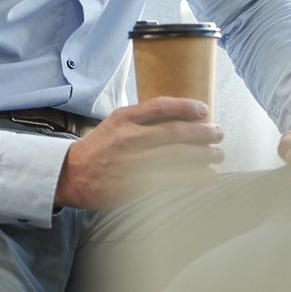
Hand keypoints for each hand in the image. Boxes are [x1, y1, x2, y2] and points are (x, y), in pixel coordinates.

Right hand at [54, 97, 223, 209]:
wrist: (71, 175)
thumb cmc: (99, 148)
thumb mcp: (115, 123)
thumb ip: (142, 119)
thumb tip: (180, 116)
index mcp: (124, 118)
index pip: (160, 106)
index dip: (186, 106)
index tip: (204, 110)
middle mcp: (129, 138)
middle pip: (174, 132)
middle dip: (202, 134)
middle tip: (219, 134)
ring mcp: (132, 162)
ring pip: (176, 156)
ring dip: (203, 156)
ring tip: (218, 156)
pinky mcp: (135, 185)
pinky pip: (171, 180)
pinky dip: (194, 178)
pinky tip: (207, 177)